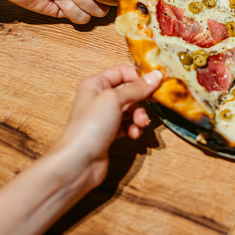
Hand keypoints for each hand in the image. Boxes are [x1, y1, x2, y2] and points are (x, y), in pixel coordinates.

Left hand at [50, 65, 161, 188]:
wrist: (79, 161)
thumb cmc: (89, 126)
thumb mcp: (115, 100)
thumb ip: (137, 88)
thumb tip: (156, 76)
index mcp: (95, 84)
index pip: (121, 72)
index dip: (138, 77)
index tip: (154, 84)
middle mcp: (99, 98)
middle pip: (128, 92)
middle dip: (141, 100)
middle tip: (150, 107)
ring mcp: (104, 117)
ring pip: (130, 110)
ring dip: (139, 116)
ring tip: (140, 124)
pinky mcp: (108, 133)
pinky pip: (127, 125)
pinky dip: (133, 128)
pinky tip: (133, 134)